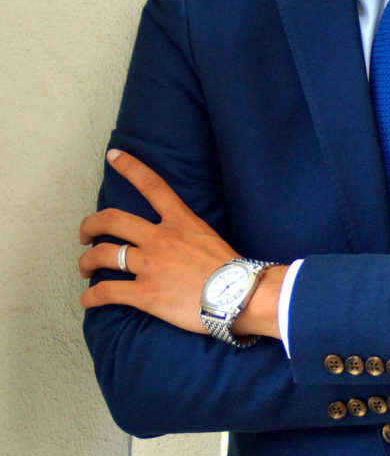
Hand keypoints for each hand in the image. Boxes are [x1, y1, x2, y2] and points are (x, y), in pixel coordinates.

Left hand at [79, 150, 284, 338]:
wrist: (238, 295)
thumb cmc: (228, 269)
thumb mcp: (207, 236)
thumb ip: (185, 231)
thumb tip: (175, 236)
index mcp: (179, 221)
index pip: (151, 185)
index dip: (130, 166)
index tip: (113, 156)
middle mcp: (160, 238)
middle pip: (112, 220)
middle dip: (90, 225)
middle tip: (85, 234)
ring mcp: (150, 265)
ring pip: (103, 255)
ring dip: (87, 261)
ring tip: (85, 268)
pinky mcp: (145, 294)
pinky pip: (107, 292)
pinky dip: (91, 297)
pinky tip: (88, 300)